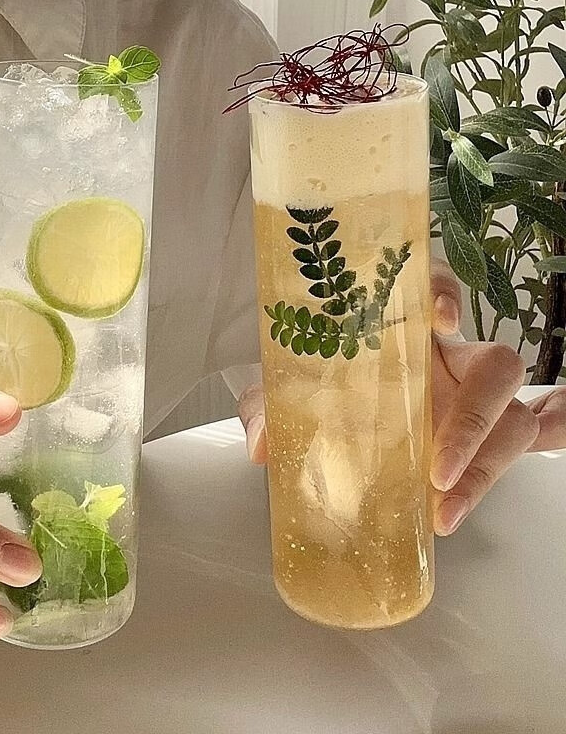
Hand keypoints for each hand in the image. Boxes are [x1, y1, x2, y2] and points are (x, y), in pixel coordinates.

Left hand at [238, 259, 565, 535]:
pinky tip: (546, 459)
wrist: (330, 413)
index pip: (432, 288)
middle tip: (438, 469)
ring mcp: (472, 398)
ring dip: (489, 467)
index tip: (439, 319)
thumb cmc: (317, 388)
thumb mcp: (286, 392)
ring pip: (513, 417)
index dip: (444, 294)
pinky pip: (535, 431)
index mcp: (401, 331)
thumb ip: (269, 407)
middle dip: (476, 418)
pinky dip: (558, 435)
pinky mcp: (484, 434)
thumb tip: (262, 445)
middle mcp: (448, 359)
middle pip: (496, 366)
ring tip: (445, 511)